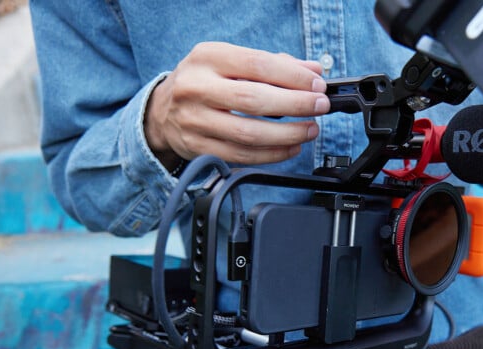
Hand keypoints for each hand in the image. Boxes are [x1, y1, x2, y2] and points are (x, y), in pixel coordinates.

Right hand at [144, 42, 330, 169]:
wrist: (162, 111)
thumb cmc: (204, 81)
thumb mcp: (230, 61)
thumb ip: (273, 64)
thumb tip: (313, 71)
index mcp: (207, 57)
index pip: (258, 64)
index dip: (293, 77)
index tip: (317, 85)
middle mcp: (196, 88)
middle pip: (254, 100)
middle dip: (295, 105)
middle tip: (320, 107)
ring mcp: (195, 121)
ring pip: (249, 134)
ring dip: (287, 134)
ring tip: (310, 130)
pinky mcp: (198, 148)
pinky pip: (242, 156)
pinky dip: (272, 155)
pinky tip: (290, 148)